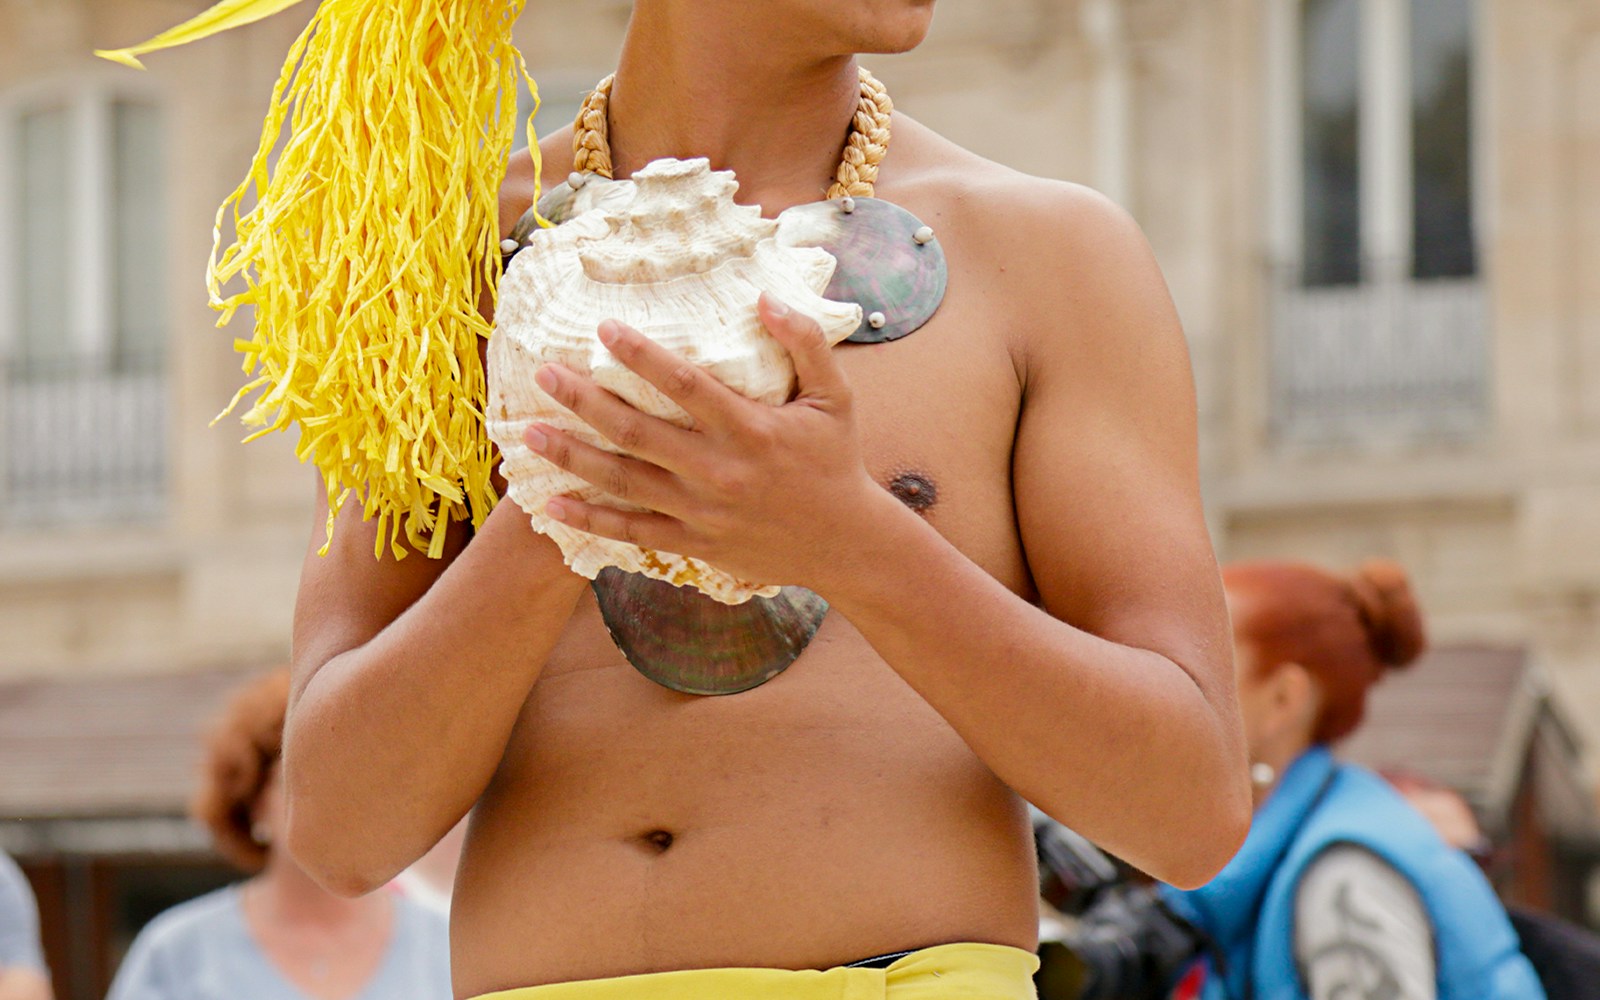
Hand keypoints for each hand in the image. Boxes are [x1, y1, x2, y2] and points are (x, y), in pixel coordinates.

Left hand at [522, 293, 889, 588]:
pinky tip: (552, 502)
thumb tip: (765, 297)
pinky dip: (590, 519)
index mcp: (752, 429)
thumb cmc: (836, 461)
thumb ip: (806, 344)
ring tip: (530, 432)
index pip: (684, 385)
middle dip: (586, 402)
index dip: (640, 356)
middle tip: (545, 374)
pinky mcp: (695, 542)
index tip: (603, 330)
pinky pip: (633, 531)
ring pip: (624, 482)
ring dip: (573, 457)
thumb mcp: (835, 398)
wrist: (846, 543)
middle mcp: (720, 471)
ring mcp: (703, 511)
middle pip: (638, 433)